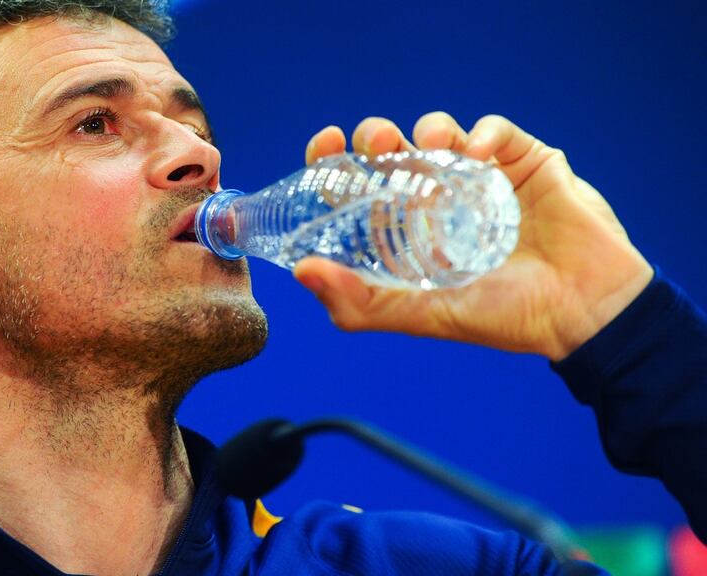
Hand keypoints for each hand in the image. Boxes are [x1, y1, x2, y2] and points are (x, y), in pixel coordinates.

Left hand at [294, 113, 652, 360]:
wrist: (583, 314)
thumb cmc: (502, 317)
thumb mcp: (422, 315)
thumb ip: (360, 303)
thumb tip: (301, 272)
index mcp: (407, 230)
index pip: (359, 185)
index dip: (335, 161)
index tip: (325, 144)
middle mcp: (437, 198)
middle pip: (393, 151)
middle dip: (377, 136)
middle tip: (373, 140)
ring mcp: (480, 178)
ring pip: (441, 132)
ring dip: (428, 129)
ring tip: (429, 145)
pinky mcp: (524, 162)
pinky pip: (497, 131)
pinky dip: (483, 133)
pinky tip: (480, 154)